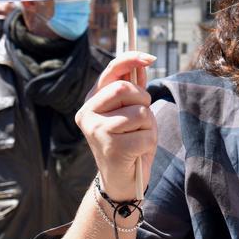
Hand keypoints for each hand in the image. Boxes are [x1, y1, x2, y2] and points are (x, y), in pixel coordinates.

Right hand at [75, 51, 156, 200]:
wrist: (122, 181)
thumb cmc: (129, 141)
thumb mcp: (132, 111)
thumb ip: (134, 89)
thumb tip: (142, 63)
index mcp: (92, 101)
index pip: (111, 71)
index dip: (130, 59)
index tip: (150, 57)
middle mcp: (88, 113)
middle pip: (125, 89)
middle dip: (143, 100)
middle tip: (141, 118)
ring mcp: (96, 130)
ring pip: (139, 112)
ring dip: (148, 125)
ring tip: (138, 137)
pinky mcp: (110, 148)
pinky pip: (145, 134)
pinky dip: (149, 142)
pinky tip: (137, 152)